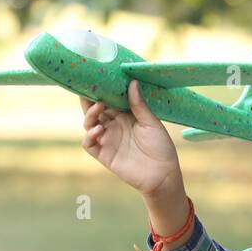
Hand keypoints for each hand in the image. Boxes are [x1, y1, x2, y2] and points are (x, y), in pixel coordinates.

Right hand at [80, 81, 181, 196]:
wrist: (163, 174)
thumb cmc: (161, 147)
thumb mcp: (151, 123)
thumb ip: (139, 104)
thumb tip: (132, 82)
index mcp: (125, 116)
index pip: (108, 100)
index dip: (102, 90)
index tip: (97, 76)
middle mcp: (113, 126)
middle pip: (95, 109)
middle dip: (90, 99)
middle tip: (89, 87)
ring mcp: (107, 139)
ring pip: (89, 123)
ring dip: (90, 114)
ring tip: (99, 107)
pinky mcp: (103, 154)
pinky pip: (89, 143)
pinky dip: (90, 135)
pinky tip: (99, 130)